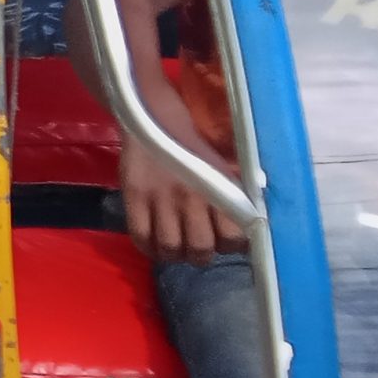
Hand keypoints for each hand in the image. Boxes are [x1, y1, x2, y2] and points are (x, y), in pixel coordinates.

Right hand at [121, 143, 243, 266]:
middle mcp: (191, 197)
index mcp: (219, 191)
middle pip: (199, 248)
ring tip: (174, 248)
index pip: (232, 239)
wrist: (157, 122)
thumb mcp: (223, 173)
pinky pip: (140, 236)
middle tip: (196, 248)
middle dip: (200, 255)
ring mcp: (160, 198)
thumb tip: (244, 237)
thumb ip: (233, 203)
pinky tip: (153, 245)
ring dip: (174, 255)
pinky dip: (148, 249)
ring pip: (170, 247)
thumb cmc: (195, 152)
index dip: (230, 247)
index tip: (223, 243)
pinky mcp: (134, 196)